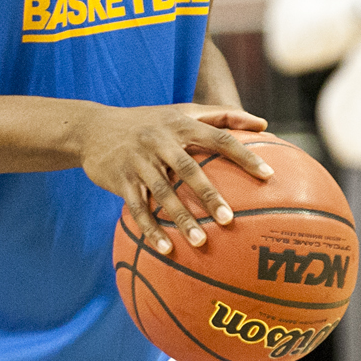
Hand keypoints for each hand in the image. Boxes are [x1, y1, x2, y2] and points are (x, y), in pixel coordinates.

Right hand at [80, 103, 271, 256]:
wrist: (92, 128)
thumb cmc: (149, 122)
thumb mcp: (182, 111)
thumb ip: (222, 115)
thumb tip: (264, 124)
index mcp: (180, 123)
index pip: (218, 137)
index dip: (244, 155)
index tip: (268, 175)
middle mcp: (159, 139)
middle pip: (188, 168)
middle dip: (209, 194)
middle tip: (228, 219)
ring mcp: (138, 160)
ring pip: (162, 193)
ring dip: (181, 219)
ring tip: (200, 243)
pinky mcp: (121, 179)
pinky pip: (137, 208)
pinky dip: (151, 229)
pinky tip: (166, 249)